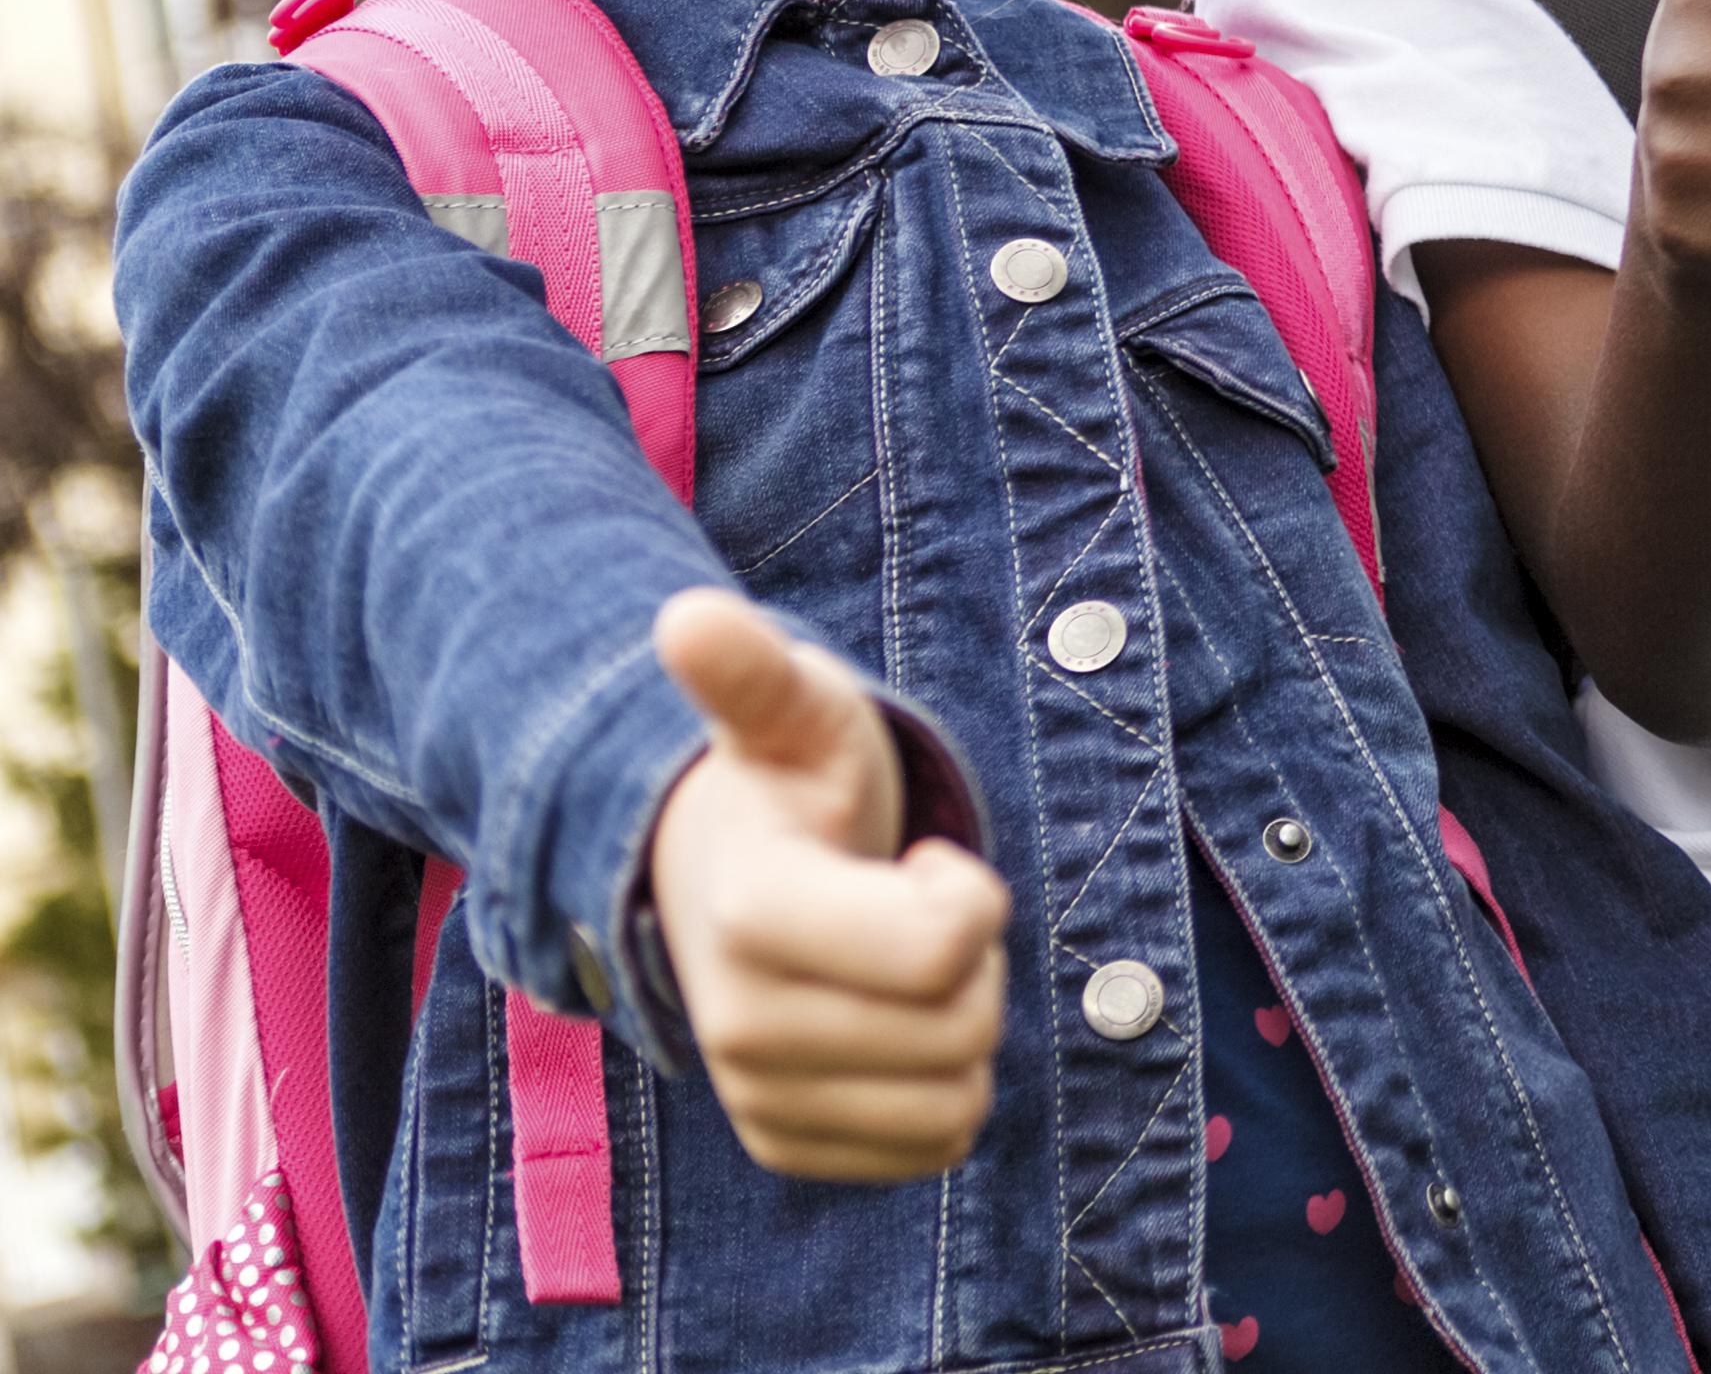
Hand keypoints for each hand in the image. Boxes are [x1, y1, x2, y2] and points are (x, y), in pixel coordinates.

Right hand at [640, 588, 1005, 1185]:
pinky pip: (933, 1146)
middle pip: (964, 1027)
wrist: (718, 878)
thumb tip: (686, 617)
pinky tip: (889, 1024)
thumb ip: (751, 675)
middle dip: (972, 956)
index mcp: (754, 915)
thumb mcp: (790, 714)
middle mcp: (740, 1026)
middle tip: (907, 906)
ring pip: (957, 1098)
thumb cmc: (783, 785)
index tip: (923, 858)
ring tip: (894, 961)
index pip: (944, 949)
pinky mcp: (787, 1145)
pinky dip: (942, 1090)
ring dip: (959, 1023)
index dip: (971, 895)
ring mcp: (758, 1096)